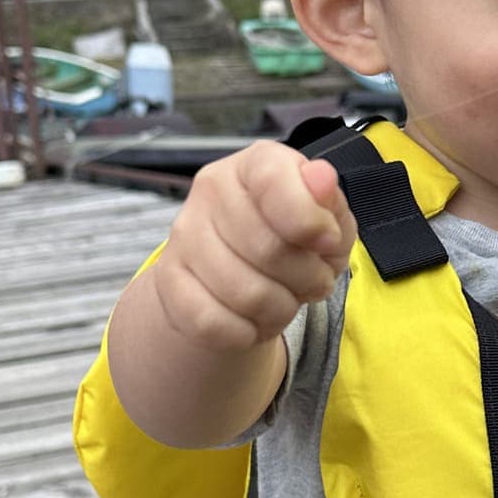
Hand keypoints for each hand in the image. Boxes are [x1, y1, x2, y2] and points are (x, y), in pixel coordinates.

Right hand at [150, 142, 356, 350]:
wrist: (234, 271)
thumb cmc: (288, 237)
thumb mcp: (326, 218)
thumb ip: (328, 201)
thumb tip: (321, 180)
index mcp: (254, 165)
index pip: (275, 181)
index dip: (311, 221)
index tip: (328, 241)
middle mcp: (211, 192)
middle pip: (270, 250)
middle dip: (308, 278)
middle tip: (313, 280)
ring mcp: (184, 237)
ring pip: (248, 295)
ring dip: (281, 310)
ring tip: (284, 299)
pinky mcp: (169, 284)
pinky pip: (216, 324)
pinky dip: (247, 332)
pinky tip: (253, 319)